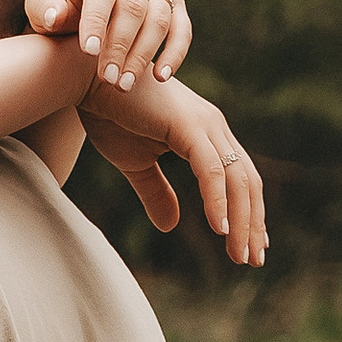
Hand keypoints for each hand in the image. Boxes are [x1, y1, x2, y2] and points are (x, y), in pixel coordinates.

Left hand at [26, 0, 190, 89]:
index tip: (89, 52)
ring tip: (124, 85)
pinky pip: (182, 27)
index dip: (97, 21)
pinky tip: (161, 77)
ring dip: (143, 55)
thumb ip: (43, 9)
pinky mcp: (174, 2)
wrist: (82, 10)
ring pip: (159, 18)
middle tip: (107, 78)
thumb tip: (56, 16)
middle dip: (120, 44)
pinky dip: (175, 52)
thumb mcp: (41, 5)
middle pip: (134, 4)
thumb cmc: (57, 6)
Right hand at [81, 75, 268, 266]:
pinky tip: (219, 226)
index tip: (250, 247)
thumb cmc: (110, 116)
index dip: (248, 214)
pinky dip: (217, 199)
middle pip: (247, 181)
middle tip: (253, 260)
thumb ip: (156, 193)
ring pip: (236, 178)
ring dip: (241, 219)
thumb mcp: (135, 164)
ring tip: (239, 253)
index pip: (240, 179)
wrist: (88, 81)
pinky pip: (211, 169)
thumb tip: (171, 226)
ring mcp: (204, 125)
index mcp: (205, 135)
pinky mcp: (187, 126)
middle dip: (253, 223)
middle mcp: (213, 127)